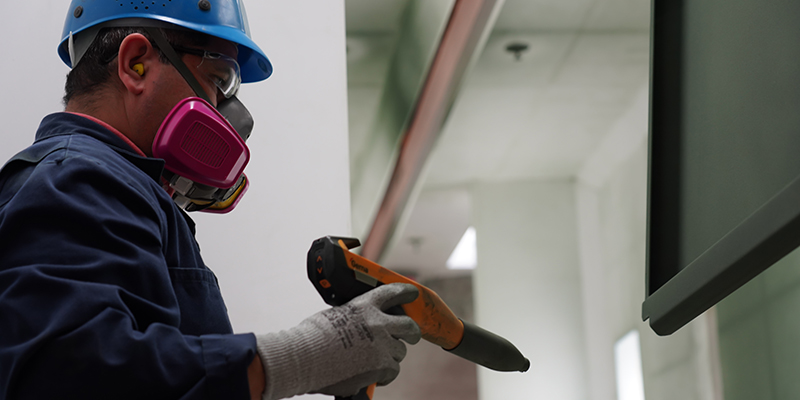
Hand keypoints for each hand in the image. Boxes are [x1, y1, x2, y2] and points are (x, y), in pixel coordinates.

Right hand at [256, 283, 420, 399]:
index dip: (405, 292)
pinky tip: (373, 375)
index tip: (413, 293)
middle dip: (411, 332)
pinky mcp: (382, 365)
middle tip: (410, 337)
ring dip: (390, 356)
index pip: (392, 293)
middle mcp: (377, 322)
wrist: (303, 358)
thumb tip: (358, 329)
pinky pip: (393, 370)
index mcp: (364, 305)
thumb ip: (352, 319)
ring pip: (400, 352)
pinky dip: (384, 375)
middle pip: (408, 326)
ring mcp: (382, 344)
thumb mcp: (333, 316)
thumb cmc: (310, 339)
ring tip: (374, 362)